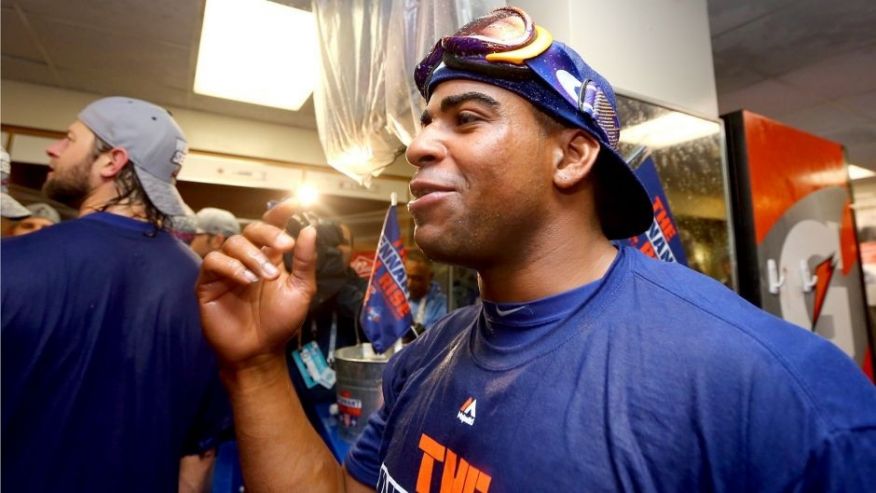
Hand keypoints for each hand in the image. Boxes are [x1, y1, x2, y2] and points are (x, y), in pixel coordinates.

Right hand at [196, 201, 316, 369]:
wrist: (259, 352)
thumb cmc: (279, 322)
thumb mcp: (301, 290)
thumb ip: (305, 261)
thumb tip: (309, 230)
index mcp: (269, 257)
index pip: (272, 227)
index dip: (281, 211)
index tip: (297, 201)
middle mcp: (247, 258)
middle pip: (251, 229)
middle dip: (269, 233)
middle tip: (285, 246)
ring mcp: (226, 269)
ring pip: (233, 243)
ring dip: (252, 255)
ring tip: (265, 277)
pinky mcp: (208, 283)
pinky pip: (213, 261)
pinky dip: (230, 266)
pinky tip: (245, 280)